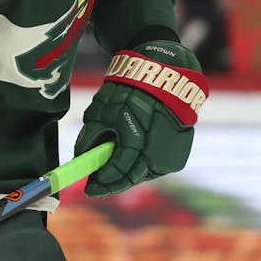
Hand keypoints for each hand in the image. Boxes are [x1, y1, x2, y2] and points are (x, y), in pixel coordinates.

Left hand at [74, 40, 207, 196]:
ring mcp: (171, 154)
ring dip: (127, 174)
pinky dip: (141, 165)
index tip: (89, 187)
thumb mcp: (101, 110)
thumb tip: (81, 157)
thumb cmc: (130, 88)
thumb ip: (90, 137)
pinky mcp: (179, 151)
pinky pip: (155, 165)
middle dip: (113, 183)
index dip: (102, 181)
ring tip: (110, 172)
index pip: (118, 171)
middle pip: (132, 177)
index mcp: (137, 142)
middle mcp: (157, 153)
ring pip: (144, 173)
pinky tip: (128, 161)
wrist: (165, 74)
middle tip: (97, 185)